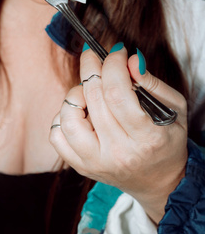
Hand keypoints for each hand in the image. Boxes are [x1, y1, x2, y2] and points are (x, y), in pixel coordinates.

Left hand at [49, 44, 187, 223]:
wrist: (159, 182)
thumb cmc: (167, 141)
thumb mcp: (175, 110)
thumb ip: (152, 84)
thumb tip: (129, 60)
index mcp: (147, 138)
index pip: (118, 94)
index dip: (112, 65)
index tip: (115, 51)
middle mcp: (119, 153)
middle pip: (93, 100)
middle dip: (91, 68)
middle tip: (94, 55)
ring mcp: (96, 162)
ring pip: (69, 119)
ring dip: (75, 94)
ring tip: (88, 88)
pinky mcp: (81, 167)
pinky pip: (57, 136)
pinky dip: (63, 116)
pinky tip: (80, 111)